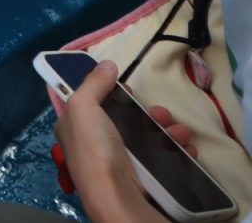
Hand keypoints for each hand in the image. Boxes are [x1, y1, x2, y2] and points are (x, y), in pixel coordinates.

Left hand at [55, 61, 186, 219]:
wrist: (116, 196)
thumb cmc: (94, 149)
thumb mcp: (83, 108)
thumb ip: (93, 84)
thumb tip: (106, 64)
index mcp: (75, 127)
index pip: (92, 104)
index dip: (109, 94)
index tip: (128, 90)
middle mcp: (96, 143)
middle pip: (126, 119)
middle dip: (149, 113)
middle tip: (160, 114)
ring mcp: (121, 161)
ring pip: (149, 137)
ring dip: (169, 130)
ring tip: (178, 133)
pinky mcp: (143, 176)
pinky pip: (164, 157)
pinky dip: (178, 150)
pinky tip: (185, 149)